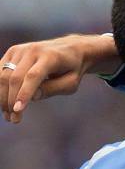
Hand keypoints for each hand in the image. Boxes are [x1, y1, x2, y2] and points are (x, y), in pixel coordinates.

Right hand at [0, 34, 118, 122]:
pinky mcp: (13, 51)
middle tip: (13, 119)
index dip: (24, 94)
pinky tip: (4, 101)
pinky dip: (0, 87)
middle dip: (11, 101)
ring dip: (2, 97)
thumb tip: (31, 97)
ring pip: (4, 75)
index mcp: (51, 56)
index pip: (33, 76)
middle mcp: (34, 50)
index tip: (18, 111)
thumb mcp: (71, 82)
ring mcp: (21, 49)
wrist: (71, 49)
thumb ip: (53, 89)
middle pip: (15, 78)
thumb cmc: (72, 69)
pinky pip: (0, 70)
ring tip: (8, 114)